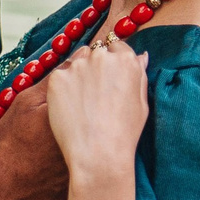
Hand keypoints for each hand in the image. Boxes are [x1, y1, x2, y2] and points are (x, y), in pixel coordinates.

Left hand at [45, 40, 149, 189]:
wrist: (99, 153)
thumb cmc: (125, 132)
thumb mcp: (142, 103)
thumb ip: (139, 74)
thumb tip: (140, 57)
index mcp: (125, 59)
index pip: (117, 46)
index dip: (113, 62)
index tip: (110, 79)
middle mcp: (101, 57)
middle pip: (96, 52)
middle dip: (96, 67)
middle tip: (96, 95)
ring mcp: (77, 66)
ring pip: (76, 63)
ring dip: (79, 75)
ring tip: (83, 104)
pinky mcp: (57, 78)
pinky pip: (60, 77)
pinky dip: (63, 89)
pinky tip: (70, 109)